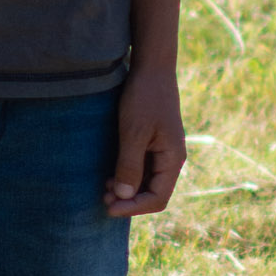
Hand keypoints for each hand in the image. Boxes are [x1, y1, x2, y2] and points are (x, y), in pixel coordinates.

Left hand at [108, 65, 184, 216]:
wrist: (152, 68)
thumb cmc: (144, 98)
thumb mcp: (134, 132)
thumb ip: (129, 165)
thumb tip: (124, 195)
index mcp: (173, 159)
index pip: (157, 198)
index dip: (134, 207)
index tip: (110, 207)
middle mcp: (171, 160)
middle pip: (152, 193)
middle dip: (129, 200)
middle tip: (103, 198)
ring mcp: (163, 152)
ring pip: (146, 183)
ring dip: (126, 190)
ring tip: (104, 189)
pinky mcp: (153, 144)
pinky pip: (142, 169)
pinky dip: (127, 176)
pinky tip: (109, 176)